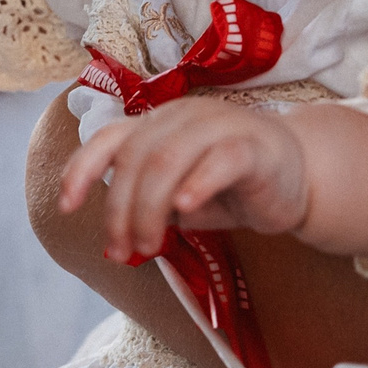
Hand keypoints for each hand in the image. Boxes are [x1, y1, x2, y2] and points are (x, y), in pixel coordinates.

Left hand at [60, 98, 310, 261]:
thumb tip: (118, 239)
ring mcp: (220, 125)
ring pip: (168, 158)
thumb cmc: (234, 185)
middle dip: (120, 209)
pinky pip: (220, 159)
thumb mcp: (182, 197)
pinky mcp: (254, 146)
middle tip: (123, 251)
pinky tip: (186, 210)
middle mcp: (184, 116)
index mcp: (160, 124)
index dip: (81, 169)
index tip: (66, 206)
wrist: (301, 176)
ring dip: (150, 208)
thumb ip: (151, 206)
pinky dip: (197, 183)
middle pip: (136, 157)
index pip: (109, 138)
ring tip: (150, 246)